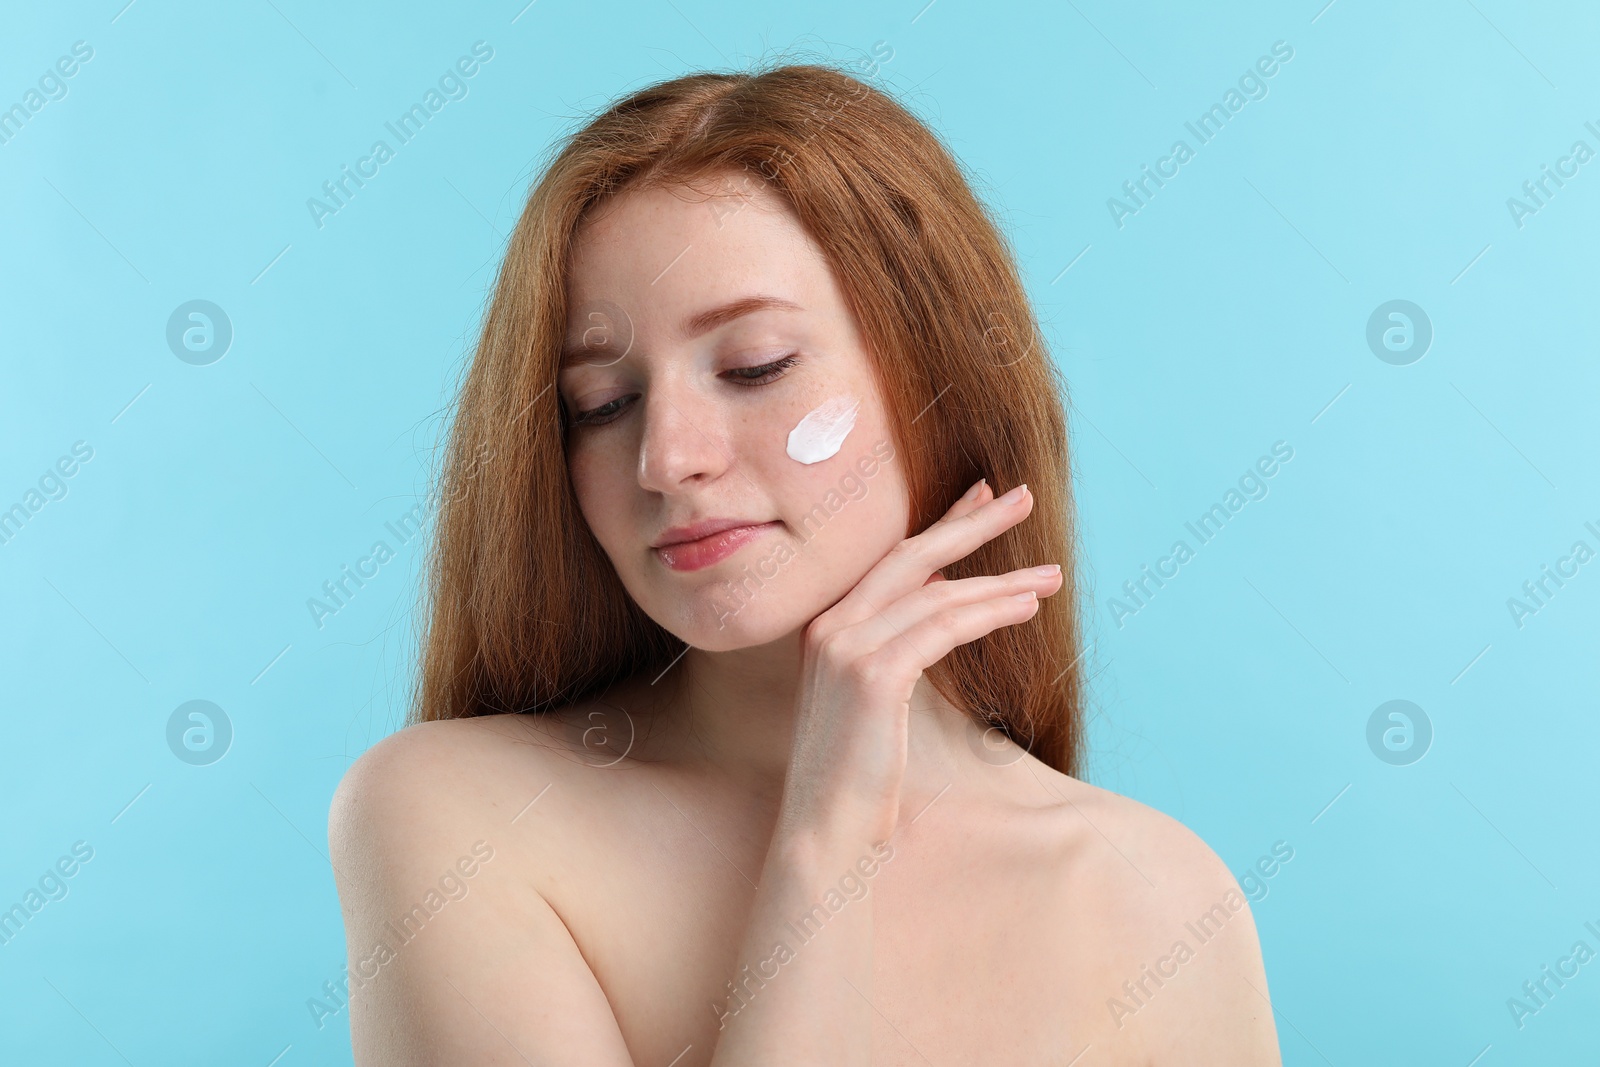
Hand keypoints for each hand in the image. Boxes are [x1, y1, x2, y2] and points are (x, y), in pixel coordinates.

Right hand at [777, 479, 1064, 847]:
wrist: (824, 834)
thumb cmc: (855, 777)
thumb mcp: (874, 699)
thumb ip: (899, 646)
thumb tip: (944, 600)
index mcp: (824, 627)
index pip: (892, 561)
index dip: (941, 526)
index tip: (980, 497)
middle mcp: (829, 626)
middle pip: (913, 557)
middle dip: (972, 523)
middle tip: (1022, 497)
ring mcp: (846, 647)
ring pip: (940, 595)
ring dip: (1002, 581)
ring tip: (1050, 575)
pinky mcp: (873, 675)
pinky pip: (945, 629)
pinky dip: (990, 613)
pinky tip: (1025, 609)